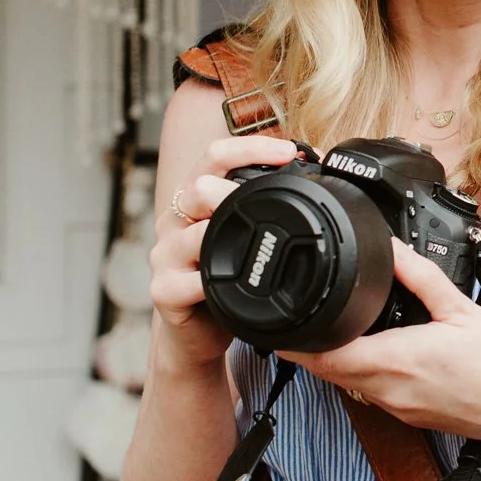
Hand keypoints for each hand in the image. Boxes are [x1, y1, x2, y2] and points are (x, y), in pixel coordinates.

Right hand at [148, 134, 304, 375]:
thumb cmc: (225, 279)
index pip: (214, 156)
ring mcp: (165, 255)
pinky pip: (192, 282)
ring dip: (229, 237)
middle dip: (238, 189)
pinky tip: (232, 285)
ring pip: (195, 235)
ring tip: (257, 242)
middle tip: (279, 196)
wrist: (196, 333)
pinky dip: (214, 283)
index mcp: (193, 199)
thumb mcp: (243, 235)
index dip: (250, 147)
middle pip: (199, 186)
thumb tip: (316, 171)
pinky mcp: (164, 290)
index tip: (289, 151)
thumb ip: (262, 204)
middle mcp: (174, 221)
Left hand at [289, 241, 480, 443]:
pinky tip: (384, 351)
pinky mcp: (411, 416)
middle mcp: (389, 390)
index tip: (282, 322)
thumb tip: (392, 250)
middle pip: (328, 372)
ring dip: (339, 359)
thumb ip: (420, 277)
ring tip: (342, 328)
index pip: (323, 356)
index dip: (296, 340)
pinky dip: (366, 371)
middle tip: (307, 317)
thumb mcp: (461, 309)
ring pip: (349, 383)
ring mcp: (398, 408)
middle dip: (312, 347)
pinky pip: (374, 393)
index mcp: (395, 360)